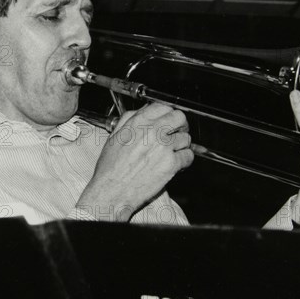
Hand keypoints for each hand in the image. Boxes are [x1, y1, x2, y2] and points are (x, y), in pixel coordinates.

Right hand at [76, 103, 193, 221]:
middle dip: (180, 125)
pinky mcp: (171, 164)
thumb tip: (143, 111)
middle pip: (179, 118)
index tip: (169, 120)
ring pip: (186, 138)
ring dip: (182, 145)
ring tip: (173, 152)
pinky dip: (185, 160)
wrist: (112, 191)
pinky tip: (176, 163)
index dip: (168, 113)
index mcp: (138, 123)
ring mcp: (164, 147)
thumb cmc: (111, 169)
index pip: (163, 107)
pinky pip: (188, 156)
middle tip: (177, 132)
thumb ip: (130, 120)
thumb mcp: (115, 137)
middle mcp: (153, 132)